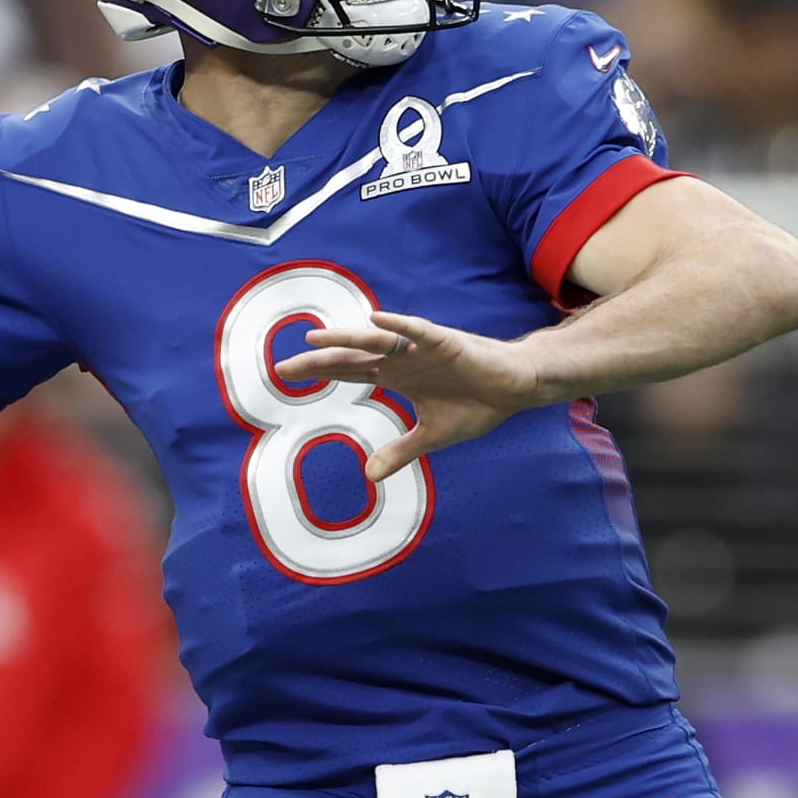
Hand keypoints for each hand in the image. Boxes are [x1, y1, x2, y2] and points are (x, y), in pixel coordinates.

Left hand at [273, 311, 537, 481]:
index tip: (284, 376)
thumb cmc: (475, 404)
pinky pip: (417, 331)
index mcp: (395, 376)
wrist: (515, 388)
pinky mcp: (445, 342)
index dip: (317, 372)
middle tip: (282, 367)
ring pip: (376, 341)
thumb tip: (369, 475)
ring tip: (316, 338)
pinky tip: (376, 321)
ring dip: (346, 339)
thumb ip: (399, 451)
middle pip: (351, 356)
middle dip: (318, 361)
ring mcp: (420, 349)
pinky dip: (398, 327)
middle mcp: (401, 359)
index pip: (347, 371)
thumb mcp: (431, 436)